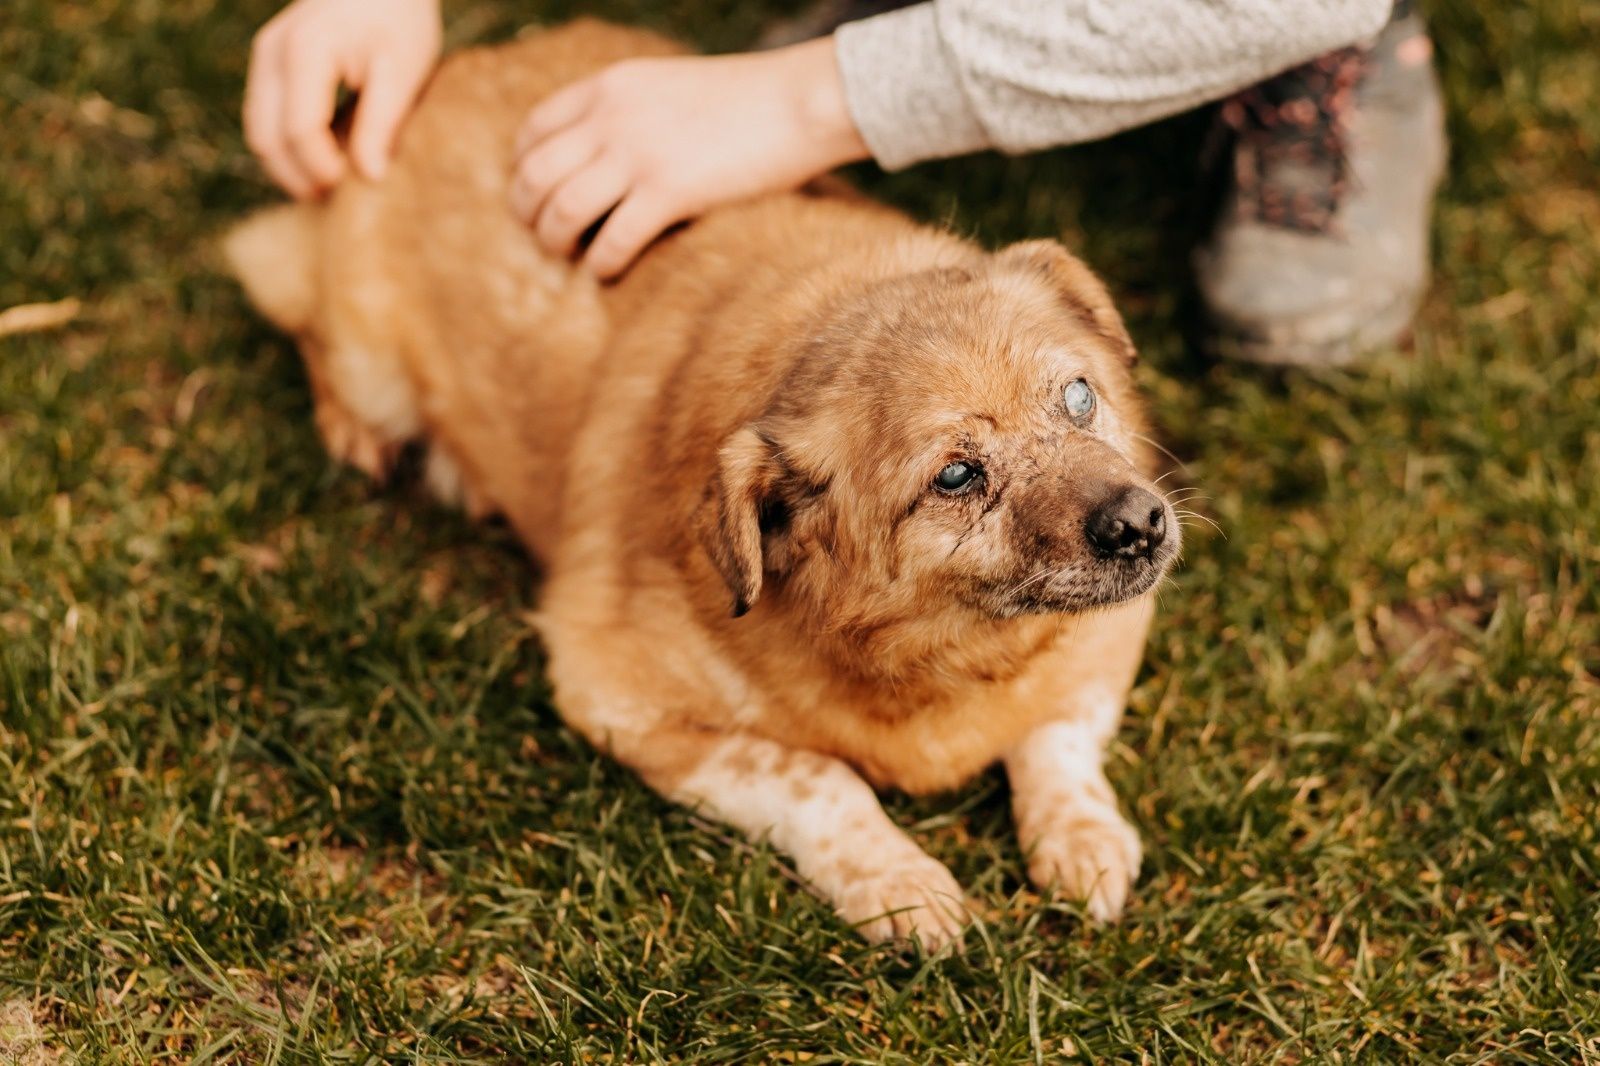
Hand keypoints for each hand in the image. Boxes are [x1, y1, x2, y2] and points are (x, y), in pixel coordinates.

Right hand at [244, 0, 441, 196]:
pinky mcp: (268, 65)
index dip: (324, 170)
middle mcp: (272, 52)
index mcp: (307, 50)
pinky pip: (266, 120)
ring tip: (332, 191)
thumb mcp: (405, 70)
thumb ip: (384, 122)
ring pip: (259, 132)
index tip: (357, 188)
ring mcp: (263, 57)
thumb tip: (370, 178)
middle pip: (266, 138)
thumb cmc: (400, 21)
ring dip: (289, 169)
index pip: (300, 130)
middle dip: (299, 179)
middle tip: (340, 204)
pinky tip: (324, 165)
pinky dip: (288, 149)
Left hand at [509, 37, 869, 279]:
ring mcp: (638, 155)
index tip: (533, 195)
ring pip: (563, 209)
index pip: (534, 130)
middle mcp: (612, 117)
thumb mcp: (667, 86)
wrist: (799, 100)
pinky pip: (614, 240)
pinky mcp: (670, 192)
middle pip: (536, 174)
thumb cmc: (745, 99)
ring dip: (557, 241)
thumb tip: (603, 153)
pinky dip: (602, 263)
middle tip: (543, 235)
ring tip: (570, 256)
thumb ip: (628, 111)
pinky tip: (607, 272)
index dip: (521, 169)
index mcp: (609, 86)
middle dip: (528, 212)